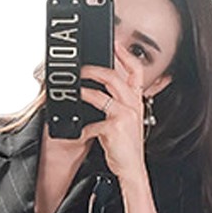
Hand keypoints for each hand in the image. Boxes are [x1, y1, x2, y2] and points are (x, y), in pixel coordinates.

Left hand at [80, 47, 147, 179]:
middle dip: (94, 70)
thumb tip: (101, 92)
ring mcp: (124, 115)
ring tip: (74, 90)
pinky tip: (81, 134)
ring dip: (83, 91)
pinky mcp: (113, 128)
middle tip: (81, 69)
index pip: (136, 71)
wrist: (131, 169)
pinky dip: (84, 129)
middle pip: (113, 77)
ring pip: (100, 94)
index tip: (114, 43)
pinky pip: (92, 123)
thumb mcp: (129, 121)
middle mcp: (133, 105)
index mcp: (137, 101)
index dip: (125, 55)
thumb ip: (120, 105)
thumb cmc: (126, 147)